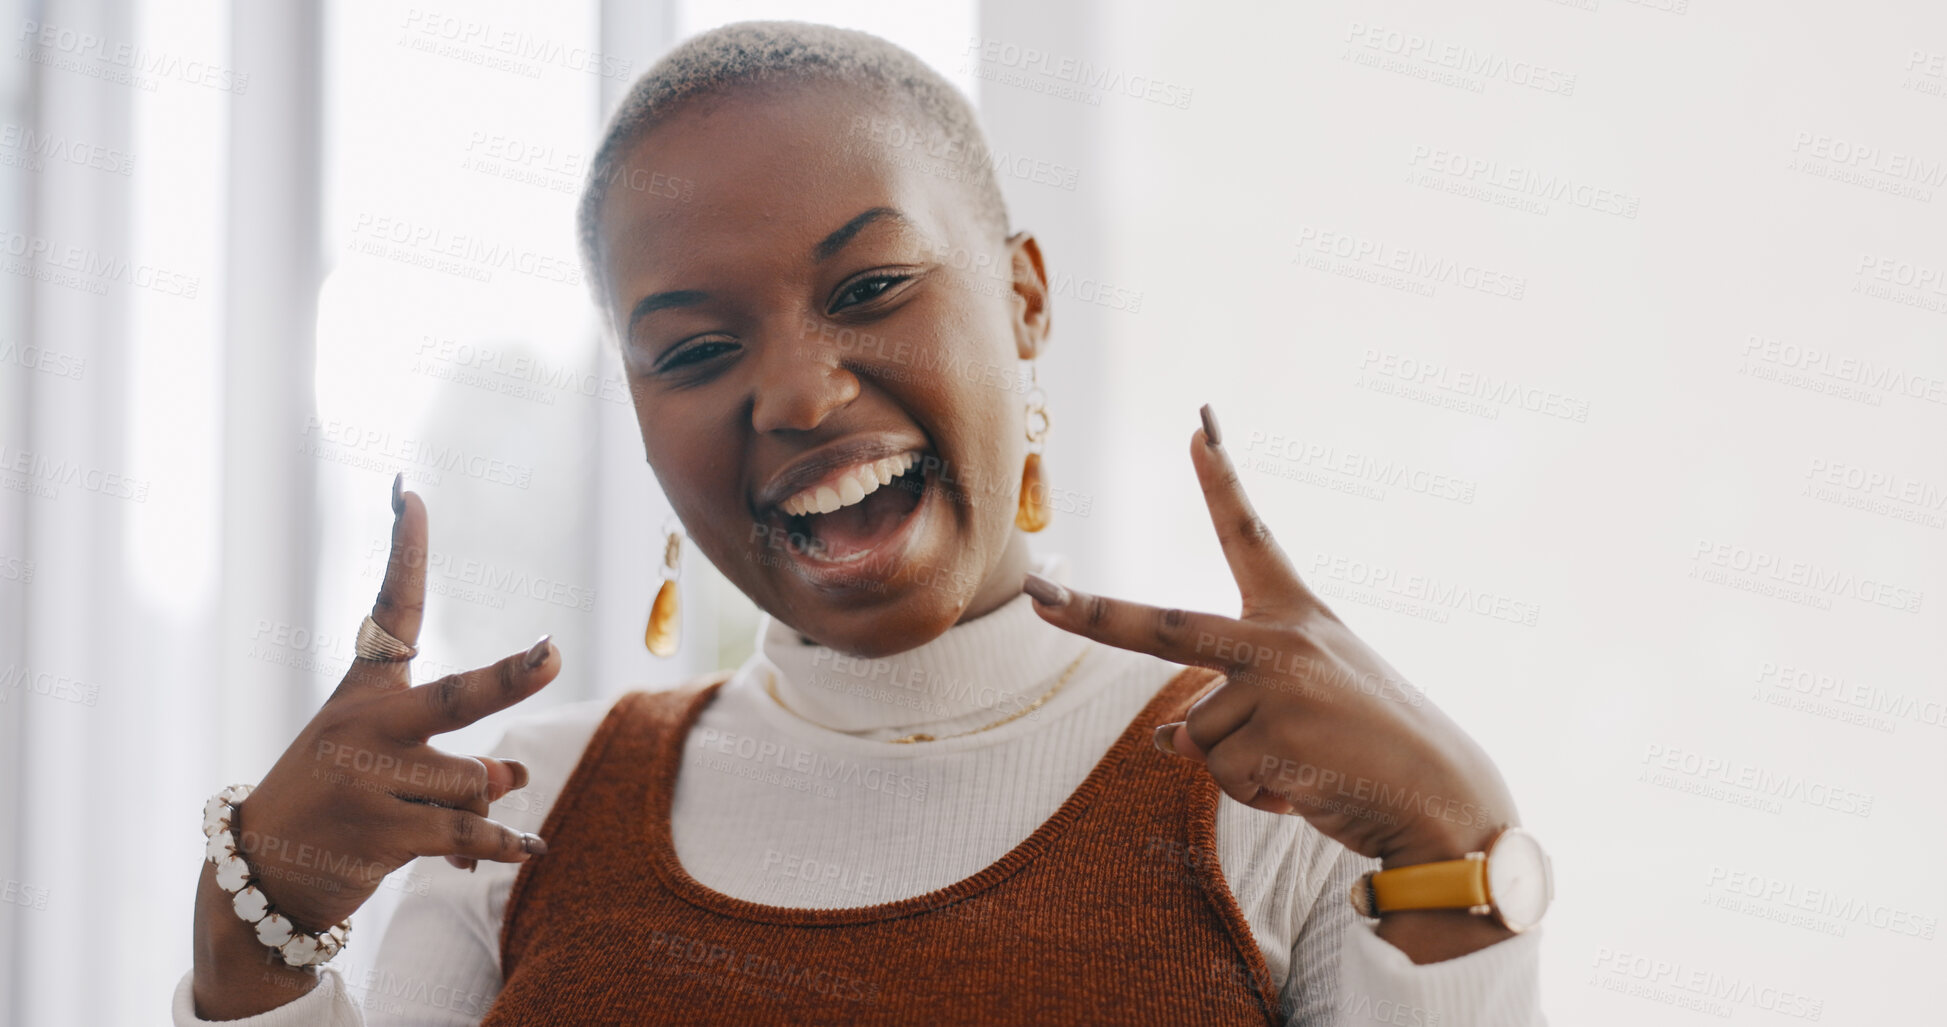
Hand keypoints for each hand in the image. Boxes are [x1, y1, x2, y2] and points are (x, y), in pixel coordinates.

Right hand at [194, 477, 560, 1016]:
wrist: (264, 873)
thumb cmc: (336, 801)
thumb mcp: (383, 759)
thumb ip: (456, 758)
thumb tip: (518, 776)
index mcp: (362, 693)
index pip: (390, 612)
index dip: (405, 553)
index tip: (412, 494)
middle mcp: (364, 727)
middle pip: (458, 697)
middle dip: (513, 677)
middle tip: (554, 655)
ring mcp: (369, 781)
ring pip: (475, 780)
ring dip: (480, 800)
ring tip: (435, 812)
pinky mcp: (382, 834)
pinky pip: (473, 832)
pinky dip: (505, 844)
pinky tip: (528, 848)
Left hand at [1022, 407, 1521, 958]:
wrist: (1441, 798)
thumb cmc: (1369, 749)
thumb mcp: (1303, 708)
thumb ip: (1234, 706)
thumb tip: (1162, 740)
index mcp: (1296, 614)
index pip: (1251, 536)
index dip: (1222, 481)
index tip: (1197, 426)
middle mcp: (1283, 638)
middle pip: (1162, 628)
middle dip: (1091, 614)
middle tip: (1035, 595)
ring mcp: (1279, 684)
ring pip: (1198, 733)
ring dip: (1238, 768)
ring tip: (1304, 765)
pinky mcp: (1278, 736)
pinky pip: (1222, 773)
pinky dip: (1255, 795)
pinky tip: (1308, 787)